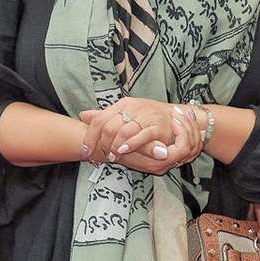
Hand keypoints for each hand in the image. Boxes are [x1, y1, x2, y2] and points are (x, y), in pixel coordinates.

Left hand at [78, 98, 201, 172]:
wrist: (176, 116)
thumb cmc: (149, 116)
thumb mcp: (125, 113)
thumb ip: (105, 115)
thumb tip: (82, 115)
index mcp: (123, 104)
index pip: (100, 119)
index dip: (90, 136)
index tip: (84, 151)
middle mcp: (133, 107)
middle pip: (108, 126)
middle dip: (102, 144)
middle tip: (102, 155)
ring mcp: (145, 116)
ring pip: (122, 131)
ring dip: (114, 146)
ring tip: (112, 156)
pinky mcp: (157, 126)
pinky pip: (141, 135)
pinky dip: (130, 144)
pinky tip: (123, 151)